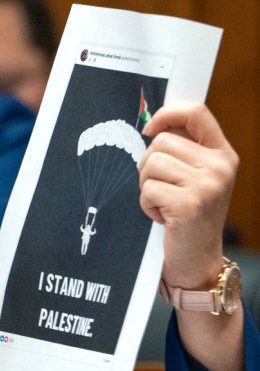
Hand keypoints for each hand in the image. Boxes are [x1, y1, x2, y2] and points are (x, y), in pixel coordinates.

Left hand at [138, 103, 238, 287]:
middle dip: (149, 165)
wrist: (198, 259)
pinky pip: (148, 189)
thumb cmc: (188, 215)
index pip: (196, 112)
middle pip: (161, 141)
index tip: (149, 129)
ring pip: (151, 164)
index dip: (167, 113)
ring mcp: (207, 185)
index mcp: (223, 154)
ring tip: (164, 203)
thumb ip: (183, 150)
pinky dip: (147, 204)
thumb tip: (153, 124)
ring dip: (147, 186)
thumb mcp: (194, 177)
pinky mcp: (189, 203)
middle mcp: (220, 166)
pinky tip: (163, 217)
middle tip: (162, 189)